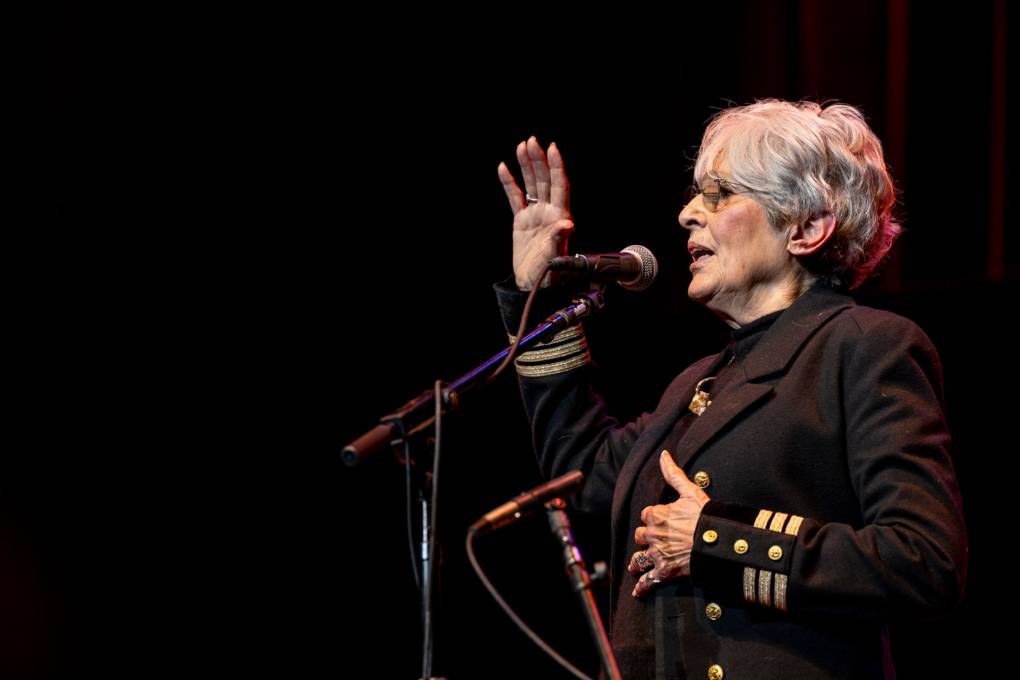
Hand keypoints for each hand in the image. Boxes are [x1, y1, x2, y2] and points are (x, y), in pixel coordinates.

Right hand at [497, 136, 573, 289]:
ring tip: (521, 146)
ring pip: (531, 185)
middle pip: (544, 180)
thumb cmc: (548, 274)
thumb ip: (558, 239)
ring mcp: (535, 215)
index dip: (556, 166)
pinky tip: (504, 167)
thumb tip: (566, 224)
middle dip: (538, 160)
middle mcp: (549, 212)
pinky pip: (515, 197)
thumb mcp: (554, 257)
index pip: (559, 185)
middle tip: (531, 141)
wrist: (533, 285)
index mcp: (559, 217)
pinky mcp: (521, 221)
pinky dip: (509, 183)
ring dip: (526, 166)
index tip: (552, 148)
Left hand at [628, 451, 710, 597]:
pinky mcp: (664, 571)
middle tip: (652, 541)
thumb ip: (673, 474)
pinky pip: (649, 580)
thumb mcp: (690, 491)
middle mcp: (653, 535)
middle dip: (646, 538)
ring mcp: (657, 554)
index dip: (653, 517)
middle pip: (641, 536)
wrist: (717, 541)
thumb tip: (663, 455)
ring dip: (637, 562)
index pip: (646, 515)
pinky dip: (642, 587)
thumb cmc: (705, 515)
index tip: (659, 519)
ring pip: (640, 558)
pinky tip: (637, 592)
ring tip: (634, 566)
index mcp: (656, 514)